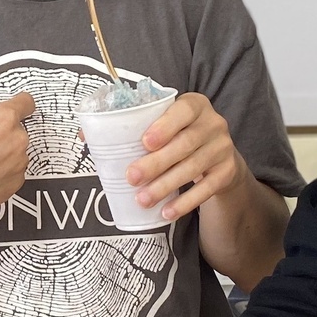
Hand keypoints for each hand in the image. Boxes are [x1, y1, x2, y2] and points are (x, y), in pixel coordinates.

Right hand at [0, 66, 35, 227]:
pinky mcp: (14, 187)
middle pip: (17, 128)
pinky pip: (13, 172)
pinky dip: (1, 171)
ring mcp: (18, 166)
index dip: (18, 101)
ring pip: (16, 151)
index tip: (12, 104)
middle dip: (1, 130)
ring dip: (3, 150)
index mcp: (3, 118)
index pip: (26, 102)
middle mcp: (17, 141)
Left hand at [128, 92, 249, 220]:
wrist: (218, 155)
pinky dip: (185, 202)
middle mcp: (213, 123)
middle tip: (132, 177)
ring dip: (166, 186)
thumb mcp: (167, 123)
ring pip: (193, 168)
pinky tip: (167, 212)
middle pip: (185, 144)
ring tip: (143, 199)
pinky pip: (206, 189)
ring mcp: (223, 148)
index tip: (145, 143)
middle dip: (157, 163)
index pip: (183, 111)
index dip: (165, 126)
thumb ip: (137, 127)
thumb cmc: (179, 135)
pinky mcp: (227, 172)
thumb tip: (90, 138)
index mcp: (195, 105)